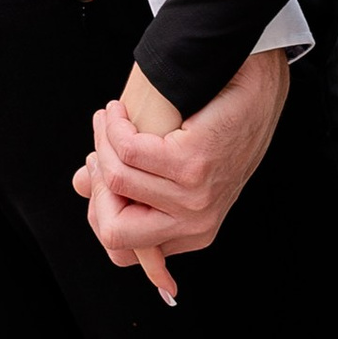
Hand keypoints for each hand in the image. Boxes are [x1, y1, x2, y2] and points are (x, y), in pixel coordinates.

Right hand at [74, 49, 290, 306]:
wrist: (256, 87)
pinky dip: (114, 126)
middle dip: (97, 187)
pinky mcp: (192, 164)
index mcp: (191, 233)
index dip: (99, 212)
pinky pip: (127, 152)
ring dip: (102, 143)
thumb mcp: (171, 167)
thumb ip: (127, 182)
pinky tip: (117, 111)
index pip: (122, 251)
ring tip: (109, 118)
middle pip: (113, 231)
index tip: (100, 173)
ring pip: (115, 179)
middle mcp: (196, 224)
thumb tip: (81, 184)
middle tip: (101, 149)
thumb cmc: (215, 126)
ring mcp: (195, 197)